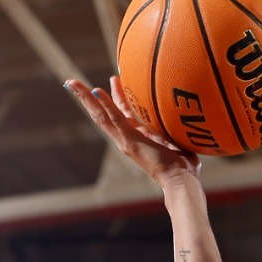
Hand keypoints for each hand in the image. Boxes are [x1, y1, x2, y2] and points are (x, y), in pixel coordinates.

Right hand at [65, 76, 200, 186]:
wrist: (180, 180)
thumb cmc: (184, 165)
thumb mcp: (176, 139)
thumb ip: (176, 128)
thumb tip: (190, 113)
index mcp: (136, 136)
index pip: (120, 113)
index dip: (115, 98)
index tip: (113, 81)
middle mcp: (126, 138)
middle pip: (102, 114)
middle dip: (87, 97)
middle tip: (74, 83)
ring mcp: (125, 139)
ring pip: (101, 115)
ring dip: (85, 98)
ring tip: (71, 83)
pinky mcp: (130, 140)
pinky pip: (115, 118)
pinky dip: (105, 104)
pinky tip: (95, 91)